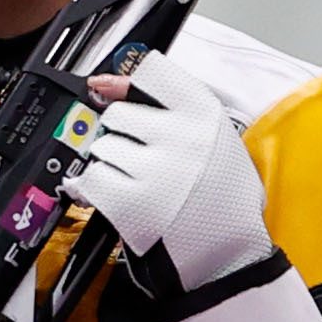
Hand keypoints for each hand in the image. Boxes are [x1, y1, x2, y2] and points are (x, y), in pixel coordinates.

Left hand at [73, 58, 270, 292]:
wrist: (231, 252)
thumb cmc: (221, 194)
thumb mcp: (212, 136)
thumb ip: (165, 103)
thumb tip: (104, 82)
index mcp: (204, 112)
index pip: (150, 70)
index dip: (127, 82)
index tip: (116, 91)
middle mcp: (180, 135)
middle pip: (117, 114)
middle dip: (121, 135)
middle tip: (143, 158)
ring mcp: (154, 169)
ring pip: (101, 147)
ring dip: (111, 164)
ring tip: (140, 182)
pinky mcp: (131, 203)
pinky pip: (90, 178)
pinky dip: (94, 188)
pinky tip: (117, 196)